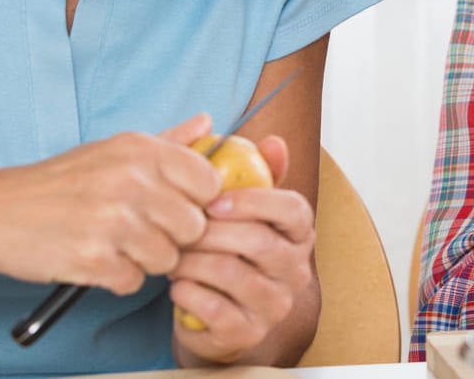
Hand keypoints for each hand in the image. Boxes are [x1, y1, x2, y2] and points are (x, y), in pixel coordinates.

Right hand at [0, 115, 220, 293]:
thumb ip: (167, 141)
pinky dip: (117, 279)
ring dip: (144, 261)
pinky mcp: (92, 258)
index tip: (173, 208)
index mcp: (142, 150)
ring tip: (113, 245)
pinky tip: (95, 260)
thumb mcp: (113, 150)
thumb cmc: (61, 182)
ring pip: (168, 259)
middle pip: (194, 227)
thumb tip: (208, 122)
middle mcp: (132, 181)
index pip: (210, 184)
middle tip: (138, 232)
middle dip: (172, 237)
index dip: (196, 203)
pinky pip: (134, 282)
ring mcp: (113, 220)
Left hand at [168, 136, 317, 364]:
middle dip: (210, 232)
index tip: (214, 202)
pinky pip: (215, 309)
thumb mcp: (242, 213)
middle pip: (258, 241)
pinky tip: (177, 286)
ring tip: (173, 256)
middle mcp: (296, 270)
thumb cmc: (227, 253)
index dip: (254, 202)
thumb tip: (274, 141)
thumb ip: (257, 174)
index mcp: (300, 235)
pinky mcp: (248, 333)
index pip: (294, 209)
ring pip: (232, 274)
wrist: (215, 317)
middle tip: (180, 229)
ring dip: (193, 262)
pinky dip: (188, 293)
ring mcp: (275, 305)